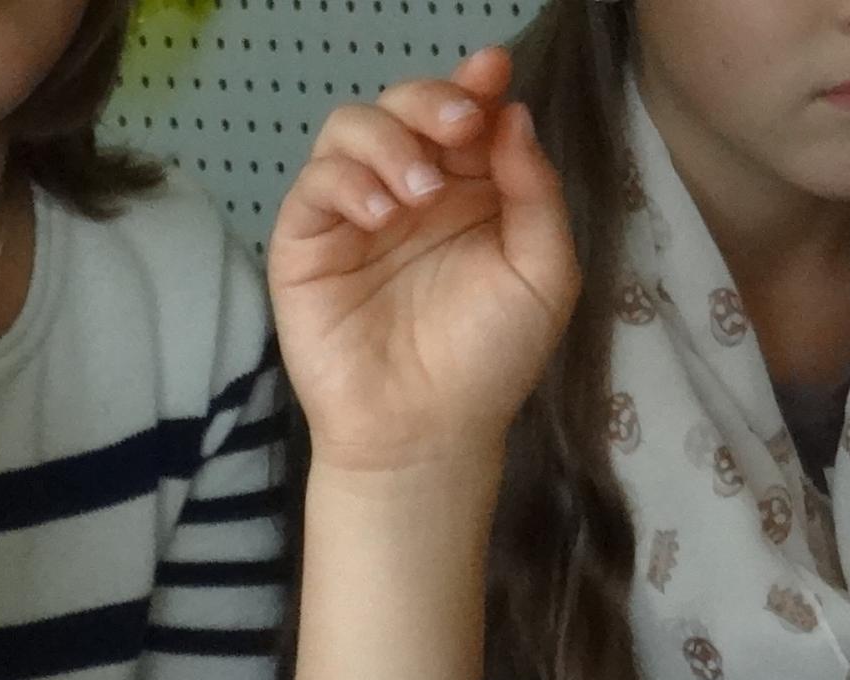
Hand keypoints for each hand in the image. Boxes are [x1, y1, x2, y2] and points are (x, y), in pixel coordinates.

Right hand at [269, 50, 577, 482]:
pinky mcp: (306, 245)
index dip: (474, 84)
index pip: (463, 113)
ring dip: (389, 141)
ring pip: (349, 127)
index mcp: (469, 189)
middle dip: (431, 100)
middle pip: (402, 104)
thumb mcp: (543, 272)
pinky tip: (382, 217)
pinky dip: (348, 183)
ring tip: (421, 193)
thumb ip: (535, 191)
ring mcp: (353, 215)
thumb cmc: (489, 361)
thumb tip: (513, 113)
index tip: (490, 75)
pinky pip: (314, 183)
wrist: (428, 434)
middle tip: (460, 127)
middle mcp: (409, 191)